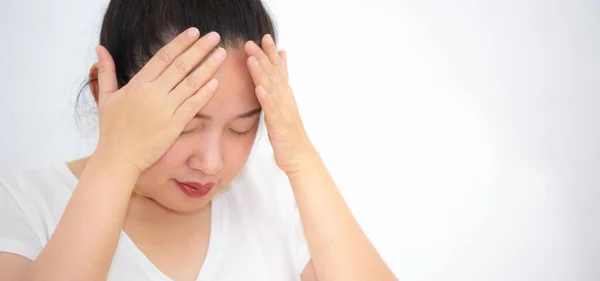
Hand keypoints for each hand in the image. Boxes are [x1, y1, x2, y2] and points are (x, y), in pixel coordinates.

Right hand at [93, 28, 226, 173]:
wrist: (118, 158)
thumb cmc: (112, 129)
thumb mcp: (105, 97)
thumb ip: (106, 71)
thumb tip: (100, 49)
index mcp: (138, 84)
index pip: (163, 57)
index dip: (180, 43)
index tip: (194, 32)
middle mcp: (153, 93)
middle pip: (181, 65)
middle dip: (200, 49)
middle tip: (215, 36)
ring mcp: (165, 109)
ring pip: (191, 83)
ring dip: (208, 67)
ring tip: (222, 54)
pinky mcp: (174, 125)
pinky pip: (193, 106)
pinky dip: (205, 93)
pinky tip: (216, 82)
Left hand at [244, 34, 313, 173]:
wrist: (298, 155)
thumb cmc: (289, 131)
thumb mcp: (285, 106)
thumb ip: (282, 86)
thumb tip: (282, 70)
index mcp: (285, 94)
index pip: (279, 69)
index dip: (271, 53)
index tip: (264, 37)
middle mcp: (285, 98)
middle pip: (274, 74)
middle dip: (263, 57)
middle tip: (252, 42)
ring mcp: (283, 110)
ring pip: (271, 88)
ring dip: (261, 73)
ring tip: (251, 59)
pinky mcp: (279, 124)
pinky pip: (272, 109)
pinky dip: (266, 98)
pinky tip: (259, 89)